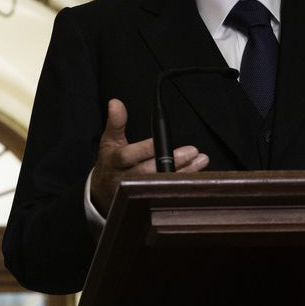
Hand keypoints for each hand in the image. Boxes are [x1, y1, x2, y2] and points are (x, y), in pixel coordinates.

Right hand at [90, 98, 208, 215]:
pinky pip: (166, 194)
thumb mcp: (109, 141)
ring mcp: (135, 194)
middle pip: (148, 173)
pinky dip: (183, 184)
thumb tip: (115, 102)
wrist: (103, 193)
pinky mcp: (146, 203)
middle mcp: (124, 178)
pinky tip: (197, 175)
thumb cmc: (111, 163)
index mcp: (114, 161)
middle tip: (192, 152)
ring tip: (201, 160)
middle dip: (172, 163)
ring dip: (184, 173)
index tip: (162, 140)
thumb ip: (116, 122)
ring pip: (160, 185)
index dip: (145, 149)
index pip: (128, 155)